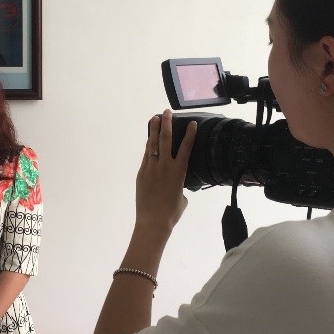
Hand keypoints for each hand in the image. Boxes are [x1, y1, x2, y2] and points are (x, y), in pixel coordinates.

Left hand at [136, 109, 195, 233]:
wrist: (153, 221)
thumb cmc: (172, 212)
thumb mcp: (182, 197)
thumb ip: (180, 186)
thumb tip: (177, 186)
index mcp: (178, 171)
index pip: (186, 147)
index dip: (189, 134)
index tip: (191, 123)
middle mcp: (165, 166)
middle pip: (165, 139)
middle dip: (166, 124)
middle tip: (166, 112)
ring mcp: (151, 168)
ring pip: (152, 145)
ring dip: (153, 130)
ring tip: (154, 118)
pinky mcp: (141, 173)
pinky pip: (146, 156)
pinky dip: (148, 147)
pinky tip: (148, 141)